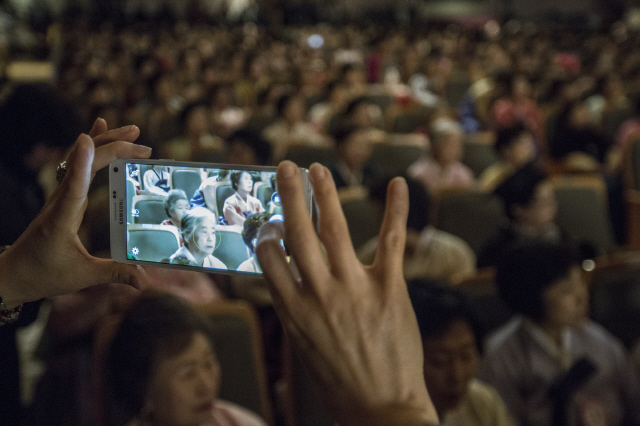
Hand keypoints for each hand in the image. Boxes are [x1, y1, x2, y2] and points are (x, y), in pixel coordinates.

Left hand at [0, 118, 150, 307]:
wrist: (13, 274)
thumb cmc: (44, 275)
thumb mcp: (82, 277)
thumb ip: (114, 274)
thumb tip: (145, 280)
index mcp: (62, 218)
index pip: (72, 186)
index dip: (81, 162)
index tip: (86, 139)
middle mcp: (60, 201)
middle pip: (85, 164)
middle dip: (113, 149)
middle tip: (144, 146)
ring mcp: (61, 195)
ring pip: (81, 159)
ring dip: (106, 142)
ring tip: (132, 131)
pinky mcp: (64, 196)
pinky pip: (77, 165)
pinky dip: (91, 148)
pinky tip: (98, 132)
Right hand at [256, 162, 438, 425]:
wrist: (380, 409)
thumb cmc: (339, 379)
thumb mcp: (304, 345)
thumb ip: (295, 307)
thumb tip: (289, 276)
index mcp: (292, 309)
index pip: (270, 258)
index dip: (268, 234)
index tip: (271, 221)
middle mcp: (318, 293)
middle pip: (297, 233)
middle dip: (290, 195)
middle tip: (285, 167)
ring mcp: (354, 288)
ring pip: (335, 228)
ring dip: (325, 192)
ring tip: (317, 168)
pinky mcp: (390, 289)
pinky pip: (391, 241)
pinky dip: (396, 209)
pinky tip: (398, 184)